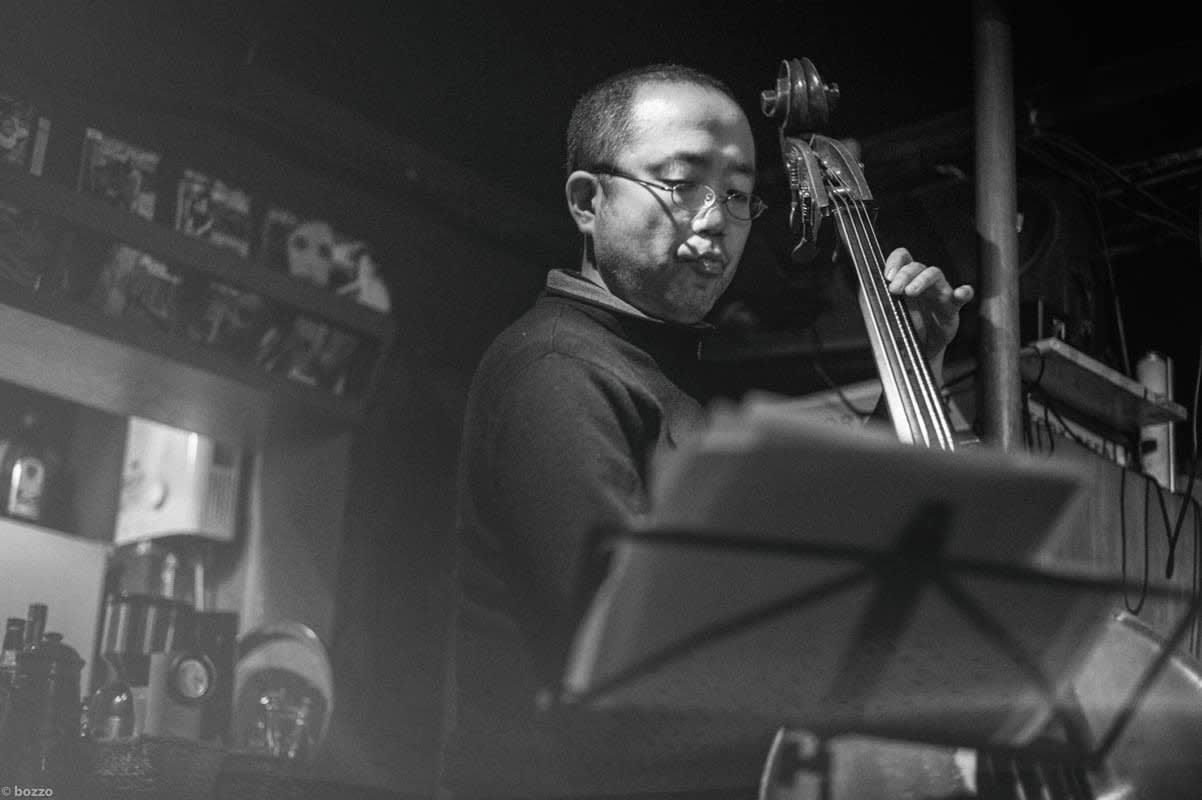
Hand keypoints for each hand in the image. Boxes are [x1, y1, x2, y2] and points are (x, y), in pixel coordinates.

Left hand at [883, 247, 973, 364]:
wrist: (919, 348)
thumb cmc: (903, 325)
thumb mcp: (888, 311)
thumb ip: (877, 299)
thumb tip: (863, 291)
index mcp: (906, 279)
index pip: (903, 257)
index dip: (895, 261)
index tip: (886, 276)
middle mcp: (922, 281)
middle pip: (917, 265)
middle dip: (904, 274)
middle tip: (894, 289)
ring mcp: (939, 292)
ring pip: (934, 274)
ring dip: (922, 280)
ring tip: (910, 292)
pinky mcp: (952, 306)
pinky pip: (962, 295)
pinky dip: (964, 292)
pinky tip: (961, 293)